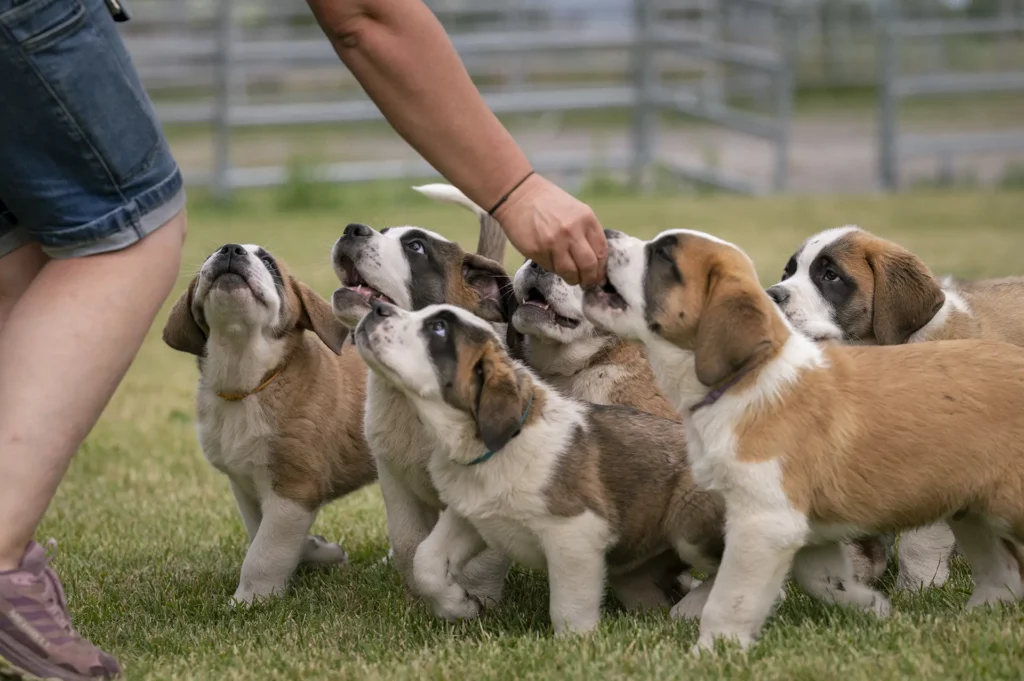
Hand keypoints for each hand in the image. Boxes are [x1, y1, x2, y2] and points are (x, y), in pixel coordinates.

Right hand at [492, 174, 606, 286]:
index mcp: (586, 219)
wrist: (519, 194)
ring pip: (570, 273)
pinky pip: (551, 269)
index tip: (598, 274)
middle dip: (590, 279)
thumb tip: (595, 262)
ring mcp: (554, 243)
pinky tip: (554, 263)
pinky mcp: (537, 251)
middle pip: (588, 266)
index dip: (601, 268)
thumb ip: (587, 233)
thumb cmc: (549, 203)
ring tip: (571, 277)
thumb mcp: (576, 211)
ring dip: (573, 279)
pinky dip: (555, 270)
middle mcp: (572, 231)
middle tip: (587, 282)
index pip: (601, 252)